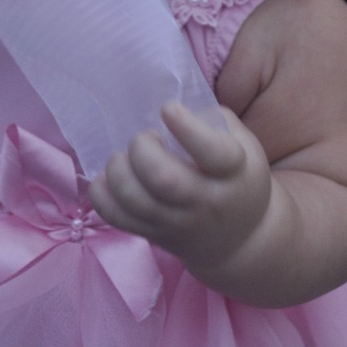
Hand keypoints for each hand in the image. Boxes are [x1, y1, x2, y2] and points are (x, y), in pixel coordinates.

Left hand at [89, 102, 272, 279]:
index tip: (168, 109)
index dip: (186, 127)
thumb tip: (177, 107)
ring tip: (124, 158)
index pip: (211, 152)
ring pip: (135, 200)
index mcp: (233, 172)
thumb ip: (215, 121)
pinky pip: (117, 218)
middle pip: (163, 179)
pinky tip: (107, 178)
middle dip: (142, 149)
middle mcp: (206, 201)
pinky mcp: (154, 235)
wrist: (239, 239)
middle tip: (145, 138)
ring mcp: (177, 223)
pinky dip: (101, 194)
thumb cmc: (237, 178)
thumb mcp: (244, 146)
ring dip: (118, 170)